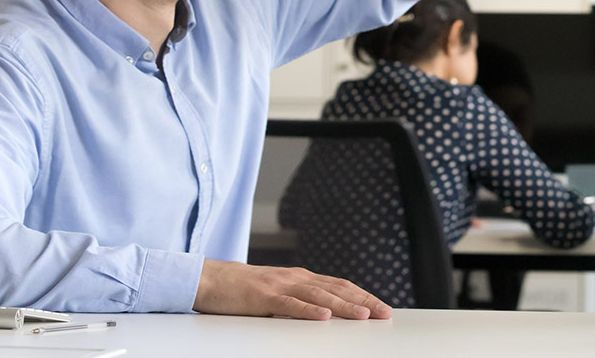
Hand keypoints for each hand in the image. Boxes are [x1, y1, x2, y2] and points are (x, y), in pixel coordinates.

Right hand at [193, 259, 392, 319]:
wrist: (209, 280)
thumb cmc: (243, 290)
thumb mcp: (278, 293)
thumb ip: (300, 299)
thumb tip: (326, 314)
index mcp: (301, 277)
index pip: (340, 285)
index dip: (363, 295)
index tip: (382, 307)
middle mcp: (295, 278)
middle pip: (336, 289)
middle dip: (363, 300)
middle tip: (384, 312)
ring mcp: (280, 286)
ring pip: (318, 295)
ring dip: (343, 306)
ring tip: (363, 315)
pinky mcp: (263, 297)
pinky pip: (289, 304)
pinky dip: (308, 310)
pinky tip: (323, 317)